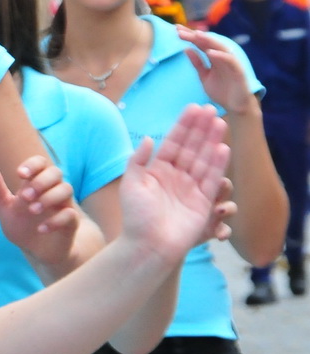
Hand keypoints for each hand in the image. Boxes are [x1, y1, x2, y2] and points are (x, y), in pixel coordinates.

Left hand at [0, 153, 78, 265]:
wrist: (38, 251)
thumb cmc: (22, 224)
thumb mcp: (4, 205)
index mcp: (35, 184)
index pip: (41, 163)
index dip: (33, 164)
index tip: (20, 174)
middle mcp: (52, 191)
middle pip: (56, 172)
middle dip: (40, 181)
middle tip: (25, 197)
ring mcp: (63, 206)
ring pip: (66, 189)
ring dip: (49, 198)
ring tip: (32, 211)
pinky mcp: (71, 223)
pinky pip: (71, 215)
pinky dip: (56, 220)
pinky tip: (41, 229)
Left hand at [117, 104, 231, 258]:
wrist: (148, 246)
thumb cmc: (135, 218)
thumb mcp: (131, 185)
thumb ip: (138, 161)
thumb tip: (147, 139)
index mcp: (157, 172)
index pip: (173, 143)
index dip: (183, 126)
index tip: (193, 108)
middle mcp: (175, 178)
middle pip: (191, 147)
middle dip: (200, 128)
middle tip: (211, 109)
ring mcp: (190, 189)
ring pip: (203, 159)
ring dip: (211, 141)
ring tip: (219, 122)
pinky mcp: (203, 202)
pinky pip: (212, 178)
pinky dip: (218, 163)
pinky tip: (223, 147)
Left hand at [178, 28, 256, 114]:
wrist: (235, 106)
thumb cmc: (221, 91)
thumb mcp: (204, 76)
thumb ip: (197, 63)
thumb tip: (186, 49)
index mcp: (214, 57)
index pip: (200, 43)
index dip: (189, 36)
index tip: (176, 30)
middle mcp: (222, 57)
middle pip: (208, 42)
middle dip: (194, 35)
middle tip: (179, 29)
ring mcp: (231, 62)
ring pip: (220, 47)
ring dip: (208, 40)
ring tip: (196, 34)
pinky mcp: (238, 71)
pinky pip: (230, 61)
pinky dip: (220, 55)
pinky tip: (210, 52)